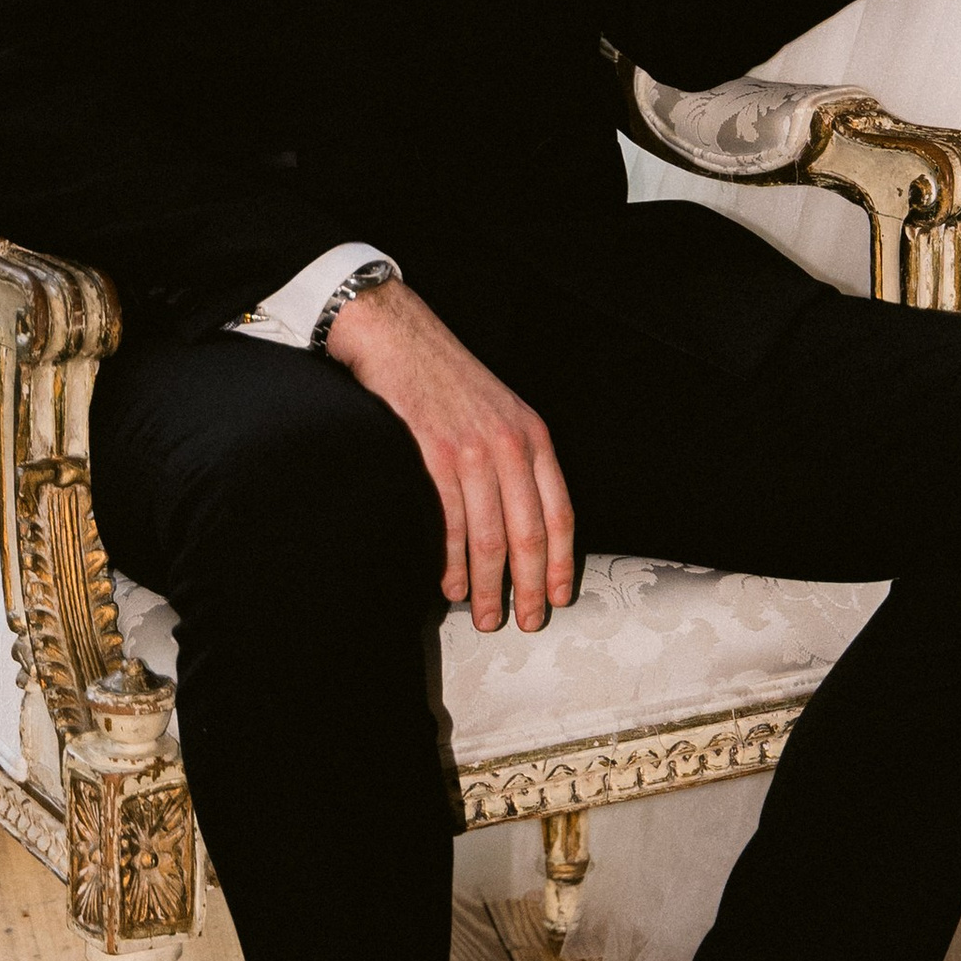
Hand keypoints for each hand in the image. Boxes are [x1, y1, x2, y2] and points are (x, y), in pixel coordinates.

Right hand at [327, 281, 574, 635]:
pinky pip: (449, 522)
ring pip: (490, 536)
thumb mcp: (500, 412)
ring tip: (483, 616)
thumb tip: (518, 524)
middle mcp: (512, 444)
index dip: (560, 563)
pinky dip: (450, 561)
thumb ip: (515, 460)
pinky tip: (448, 585)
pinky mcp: (434, 453)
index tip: (555, 599)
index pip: (560, 512)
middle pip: (530, 534)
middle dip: (527, 587)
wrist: (400, 336)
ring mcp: (473, 449)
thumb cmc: (447, 379)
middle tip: (522, 623)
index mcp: (534, 436)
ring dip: (487, 586)